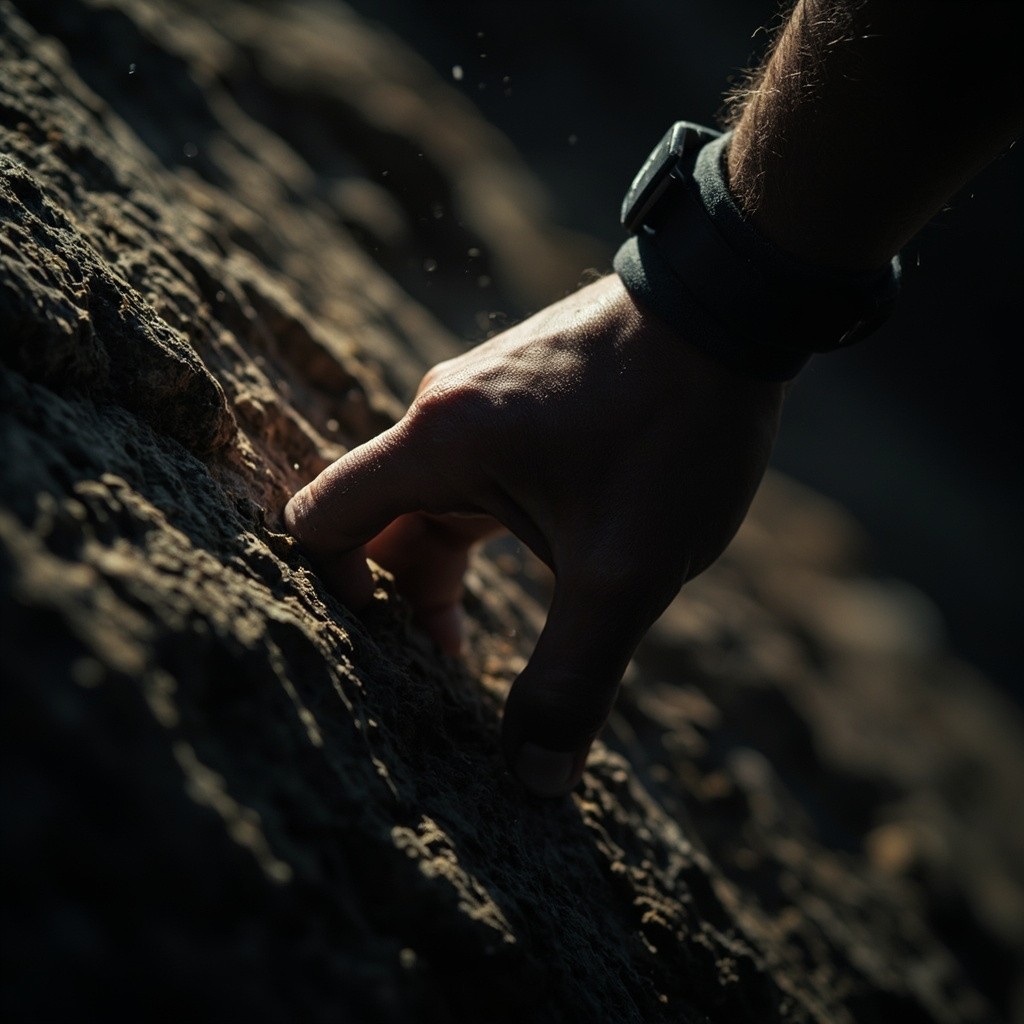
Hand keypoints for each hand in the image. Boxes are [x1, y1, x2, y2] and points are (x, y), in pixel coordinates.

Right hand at [285, 274, 783, 795]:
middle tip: (441, 675)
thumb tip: (532, 781)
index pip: (323, 517)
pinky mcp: (526, 396)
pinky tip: (541, 566)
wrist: (732, 306)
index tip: (368, 656)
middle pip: (381, 522)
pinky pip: (478, 475)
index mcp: (438, 443)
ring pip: (435, 502)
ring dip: (448, 571)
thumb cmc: (673, 429)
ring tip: (477, 643)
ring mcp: (485, 399)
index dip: (326, 593)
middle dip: (400, 604)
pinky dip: (485, 530)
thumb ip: (573, 679)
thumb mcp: (626, 572)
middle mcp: (445, 413)